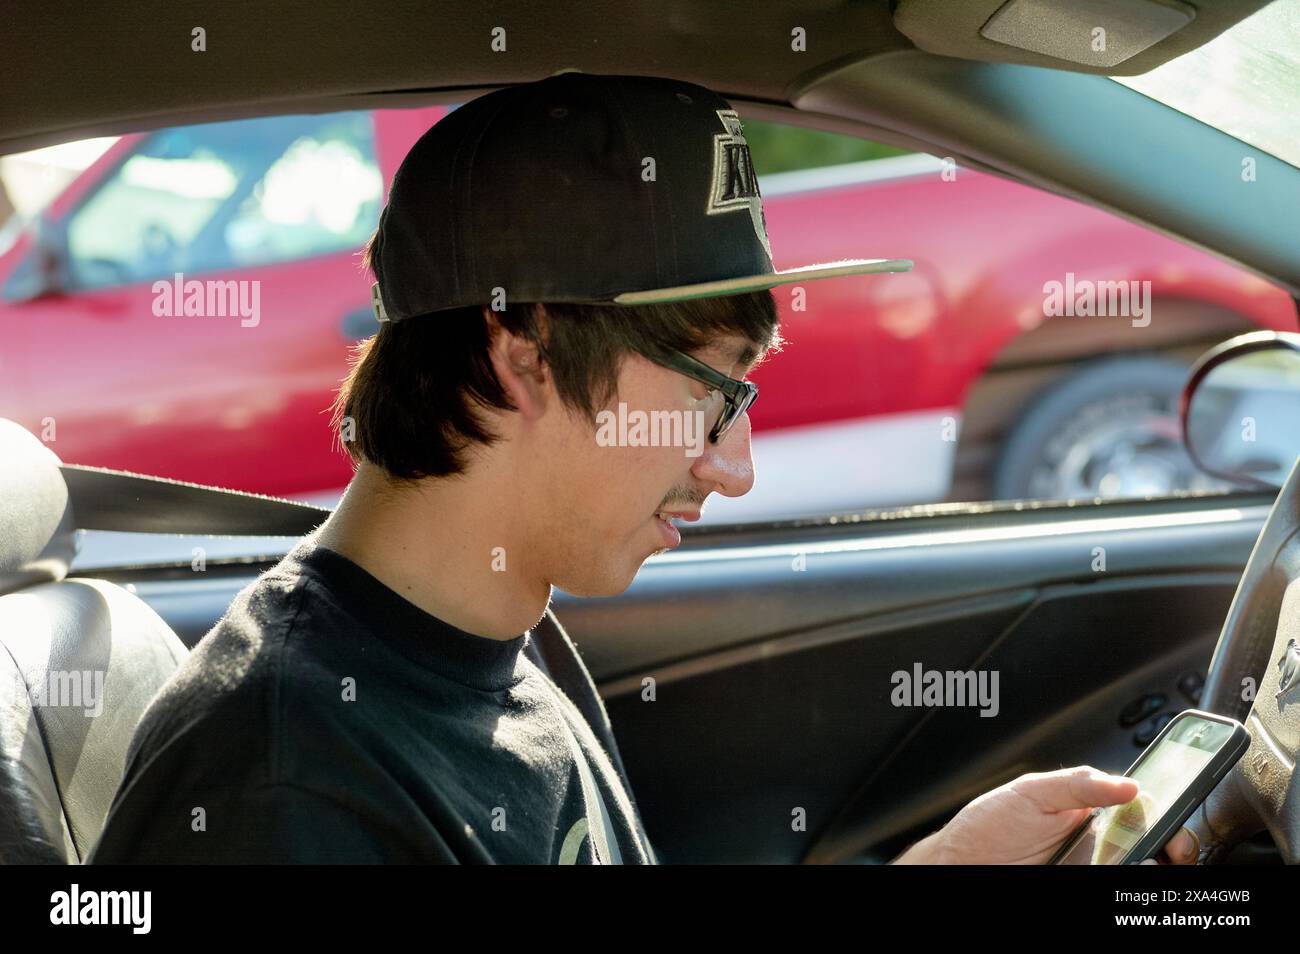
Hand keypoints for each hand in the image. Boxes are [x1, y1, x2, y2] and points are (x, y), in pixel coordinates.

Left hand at [897, 766, 1199, 864]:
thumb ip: (1077, 783)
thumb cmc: (988, 826)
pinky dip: (1127, 891)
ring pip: (1140, 872)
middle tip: (1172, 851)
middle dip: (1175, 850)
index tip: (1176, 827)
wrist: (960, 863)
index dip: (1169, 820)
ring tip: (1147, 862)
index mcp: (1092, 814)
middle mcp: (1100, 848)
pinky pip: (1116, 896)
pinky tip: (1127, 872)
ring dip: (1152, 867)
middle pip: (1154, 850)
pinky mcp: (1081, 887)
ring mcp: (1092, 871)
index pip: (1145, 814)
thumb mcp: (1031, 792)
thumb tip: (1127, 784)